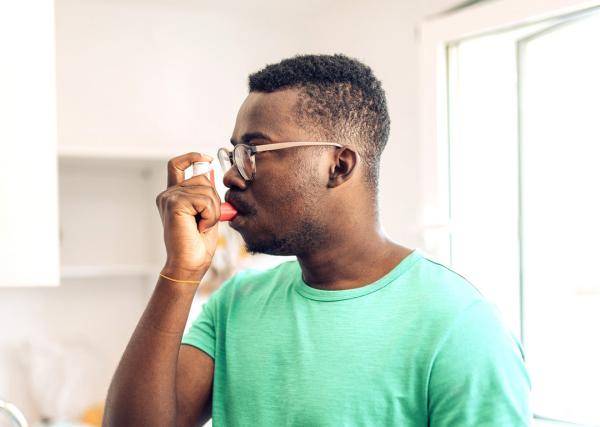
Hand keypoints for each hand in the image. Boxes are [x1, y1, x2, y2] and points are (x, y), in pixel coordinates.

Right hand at [155, 152, 220, 279]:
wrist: (189, 264)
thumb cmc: (198, 244)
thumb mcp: (207, 213)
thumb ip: (206, 194)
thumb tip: (211, 172)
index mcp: (174, 195)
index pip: (177, 165)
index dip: (192, 157)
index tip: (206, 159)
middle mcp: (168, 194)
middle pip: (202, 178)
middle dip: (214, 198)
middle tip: (207, 220)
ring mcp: (169, 197)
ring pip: (206, 189)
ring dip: (213, 210)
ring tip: (202, 226)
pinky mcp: (174, 203)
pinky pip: (205, 200)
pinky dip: (210, 214)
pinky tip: (200, 227)